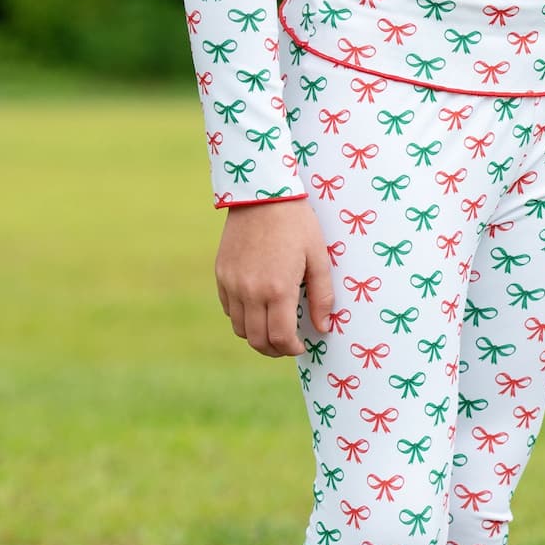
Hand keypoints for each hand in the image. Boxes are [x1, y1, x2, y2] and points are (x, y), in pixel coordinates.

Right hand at [214, 198, 335, 357]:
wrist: (262, 194)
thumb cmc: (297, 224)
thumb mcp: (318, 258)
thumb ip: (322, 296)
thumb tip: (323, 327)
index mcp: (278, 289)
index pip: (280, 338)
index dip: (291, 349)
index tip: (300, 346)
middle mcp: (250, 291)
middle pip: (257, 340)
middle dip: (274, 349)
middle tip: (288, 344)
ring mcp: (232, 283)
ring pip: (239, 328)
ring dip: (256, 335)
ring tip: (273, 327)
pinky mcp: (221, 274)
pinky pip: (228, 308)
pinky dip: (241, 316)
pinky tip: (258, 307)